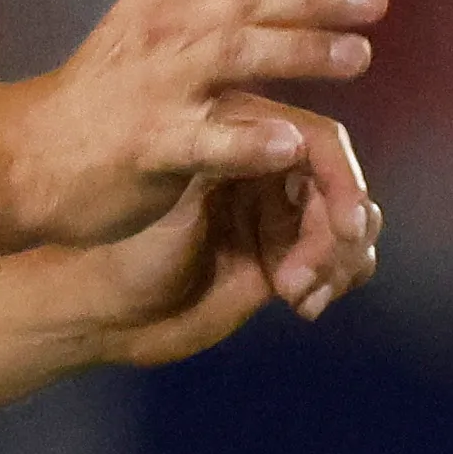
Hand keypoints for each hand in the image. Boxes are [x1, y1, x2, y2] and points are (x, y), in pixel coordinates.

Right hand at [0, 0, 384, 249]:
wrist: (23, 155)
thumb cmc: (105, 93)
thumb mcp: (147, 22)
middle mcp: (161, 25)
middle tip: (378, 2)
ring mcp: (154, 85)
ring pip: (236, 53)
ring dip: (302, 51)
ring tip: (360, 57)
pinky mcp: (148, 144)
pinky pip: (207, 139)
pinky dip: (251, 139)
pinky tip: (291, 144)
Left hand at [74, 133, 387, 367]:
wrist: (104, 316)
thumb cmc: (124, 250)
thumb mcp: (177, 201)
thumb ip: (229, 161)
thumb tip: (290, 139)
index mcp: (240, 137)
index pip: (317, 143)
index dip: (342, 180)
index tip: (349, 226)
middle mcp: (265, 171)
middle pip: (339, 187)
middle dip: (338, 233)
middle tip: (306, 279)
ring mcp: (275, 218)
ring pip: (348, 225)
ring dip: (340, 261)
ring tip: (301, 294)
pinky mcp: (283, 260)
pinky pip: (340, 261)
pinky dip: (338, 280)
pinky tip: (305, 305)